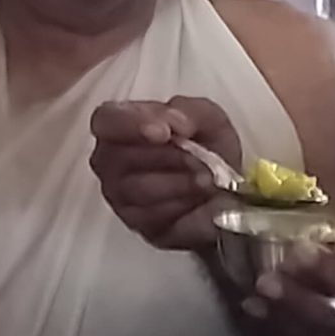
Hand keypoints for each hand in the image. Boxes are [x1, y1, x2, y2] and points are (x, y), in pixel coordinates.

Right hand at [89, 96, 235, 252]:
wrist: (228, 189)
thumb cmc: (208, 148)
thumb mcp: (208, 118)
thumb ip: (190, 111)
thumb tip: (175, 122)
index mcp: (121, 125)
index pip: (106, 120)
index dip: (131, 125)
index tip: (164, 132)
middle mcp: (110, 160)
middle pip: (122, 157)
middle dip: (169, 157)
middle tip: (201, 159)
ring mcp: (118, 195)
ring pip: (139, 188)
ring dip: (180, 183)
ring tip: (206, 179)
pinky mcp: (136, 224)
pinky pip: (152, 215)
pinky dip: (181, 206)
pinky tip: (196, 199)